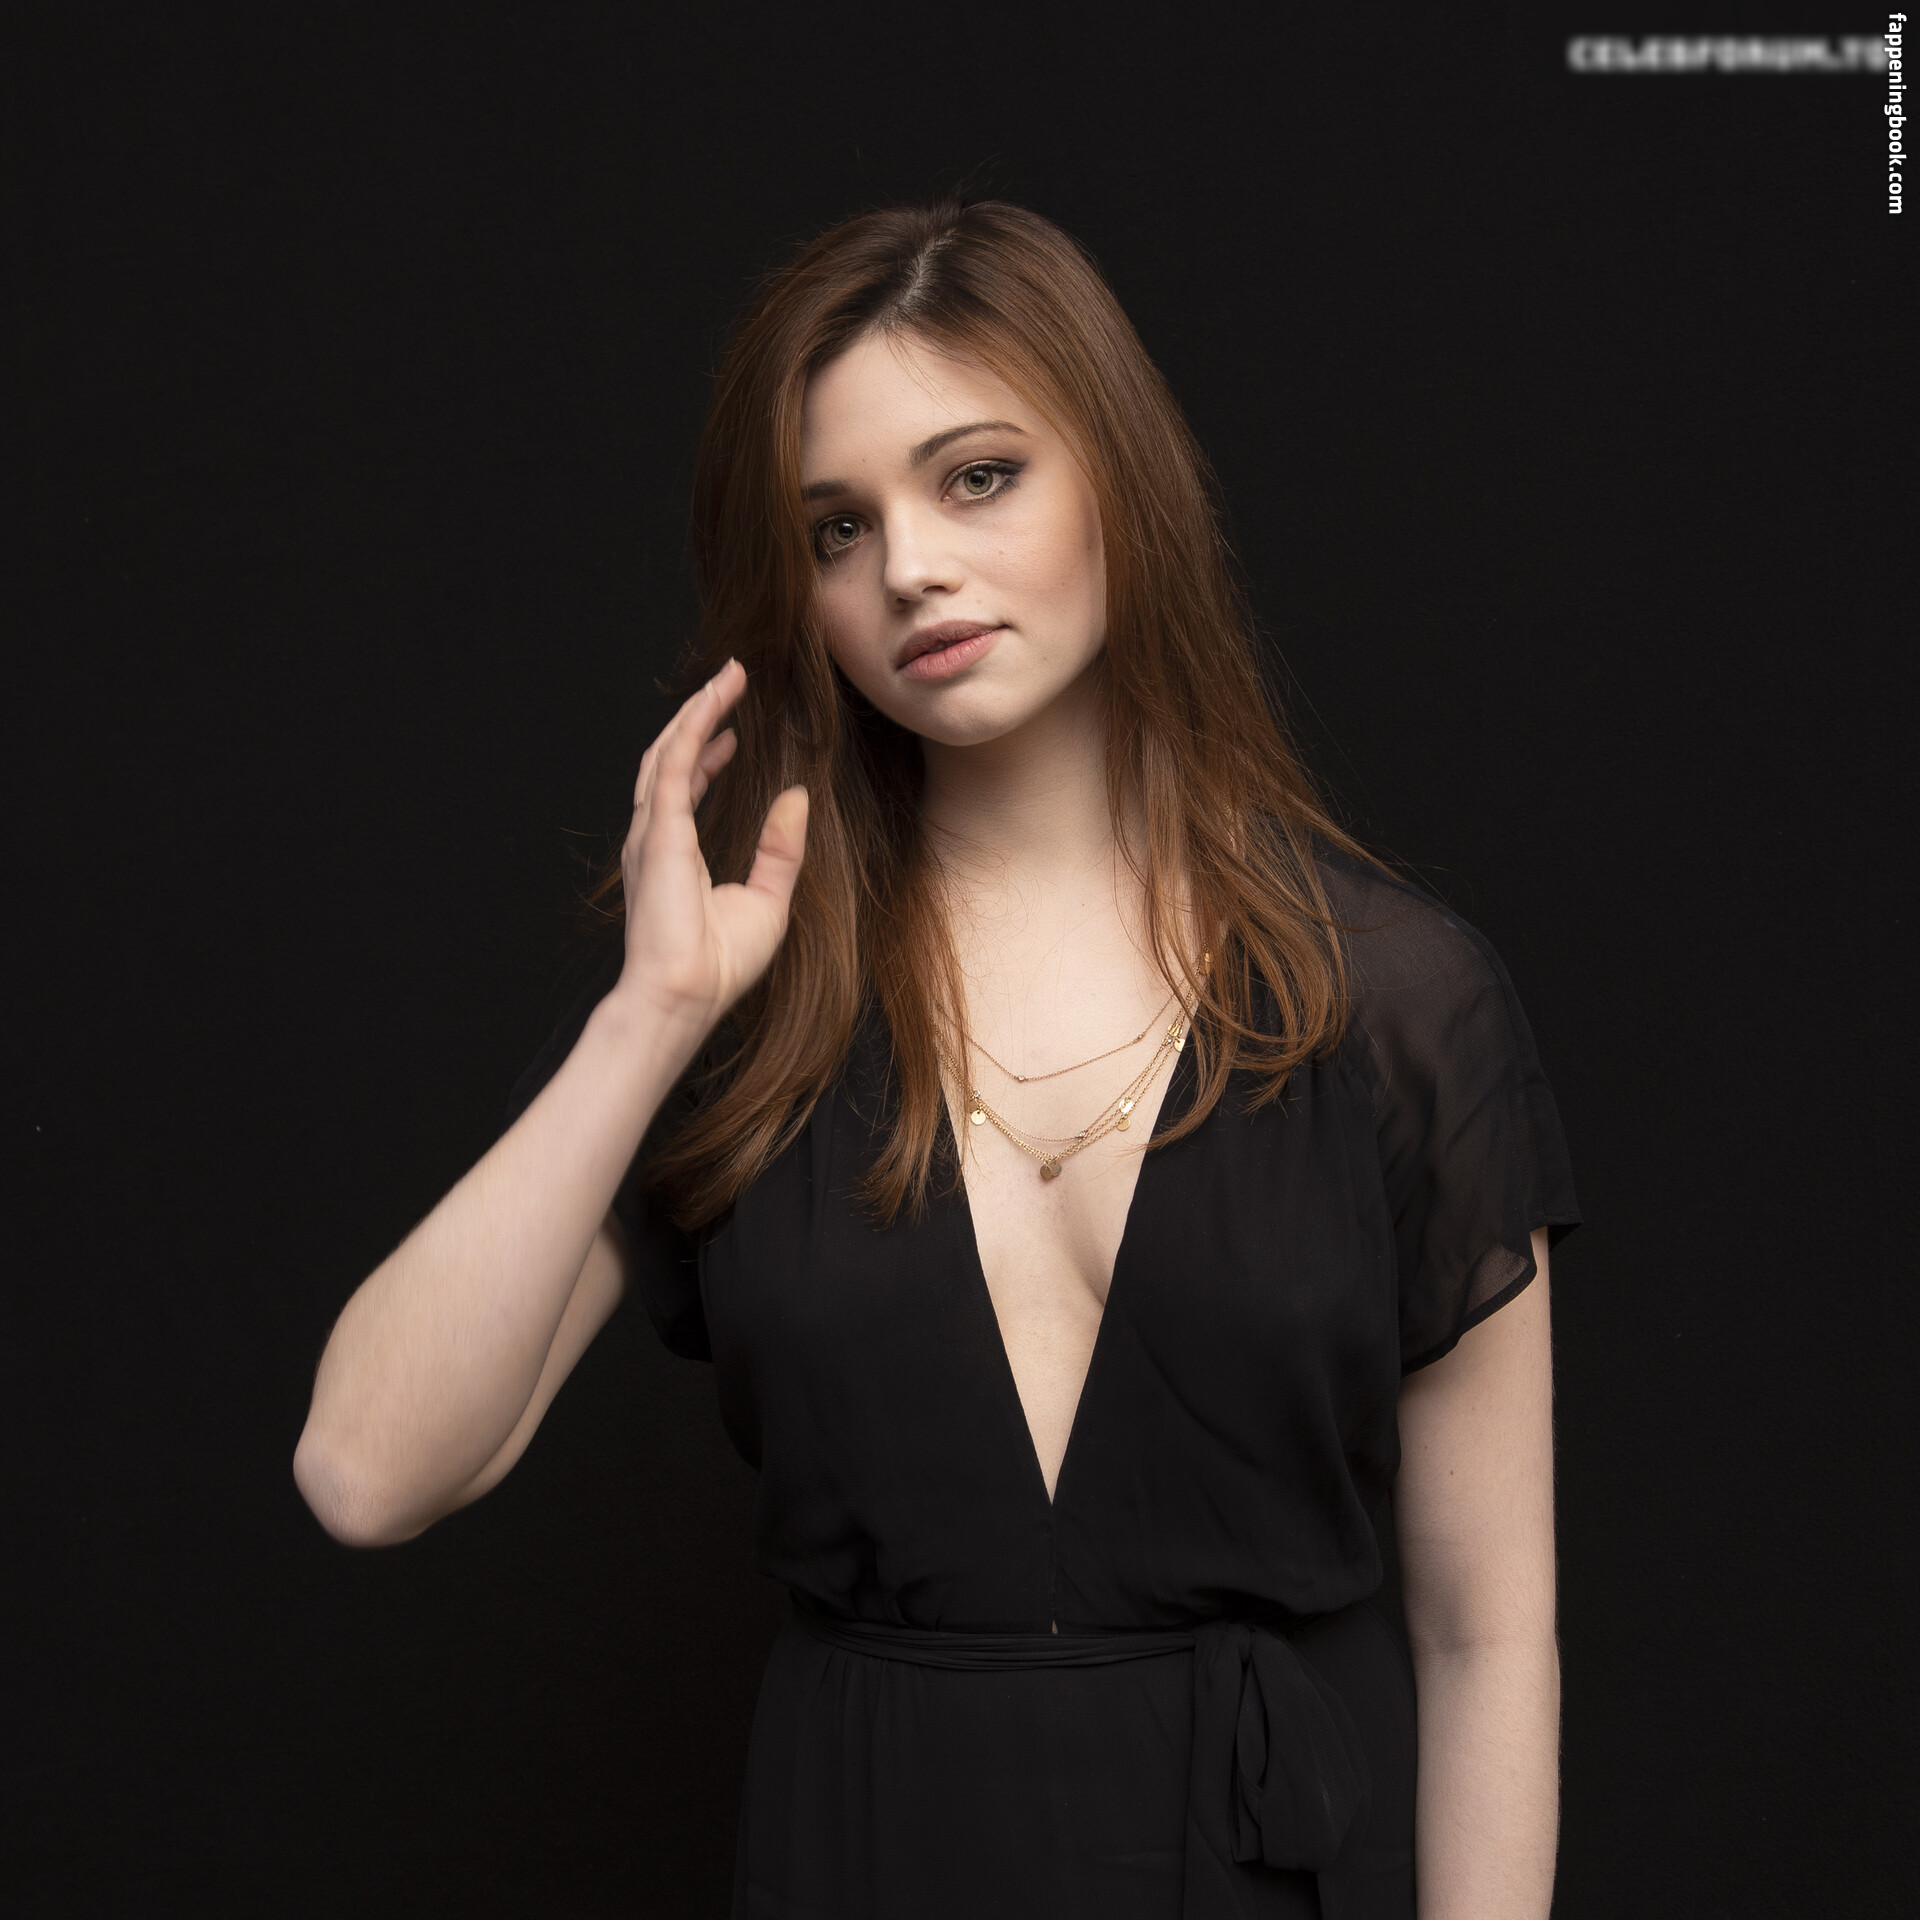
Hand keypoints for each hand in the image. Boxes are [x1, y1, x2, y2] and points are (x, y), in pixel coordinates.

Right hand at [613, 658, 808, 1039]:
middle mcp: (655, 838)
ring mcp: (652, 832)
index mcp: (674, 855)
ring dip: (696, 710)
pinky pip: (675, 762)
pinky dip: (695, 726)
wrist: (685, 997)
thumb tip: (797, 797)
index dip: (707, 753)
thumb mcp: (766, 900)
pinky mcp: (660, 831)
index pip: (685, 787)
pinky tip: (718, 702)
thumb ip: (780, 849)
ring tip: (727, 678)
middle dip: (698, 716)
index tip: (732, 729)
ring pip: (668, 751)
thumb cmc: (719, 966)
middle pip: (670, 758)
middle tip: (729, 680)